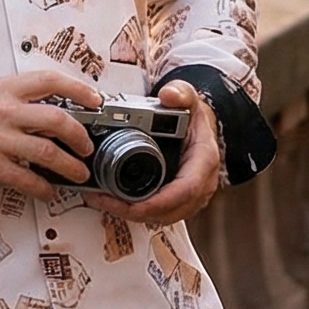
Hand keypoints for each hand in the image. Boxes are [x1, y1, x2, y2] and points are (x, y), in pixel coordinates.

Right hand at [0, 69, 98, 196]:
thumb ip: (18, 100)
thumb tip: (56, 110)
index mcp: (3, 90)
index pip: (49, 80)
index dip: (78, 89)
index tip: (95, 100)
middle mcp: (1, 111)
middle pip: (56, 118)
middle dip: (80, 136)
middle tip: (87, 148)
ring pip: (47, 152)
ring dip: (69, 167)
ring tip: (77, 173)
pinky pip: (27, 179)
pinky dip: (43, 188)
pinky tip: (48, 190)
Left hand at [86, 79, 222, 227]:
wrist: (200, 127)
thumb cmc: (194, 117)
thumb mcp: (188, 98)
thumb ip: (180, 93)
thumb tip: (169, 95)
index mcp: (204, 161)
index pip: (185, 191)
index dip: (158, 202)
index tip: (132, 205)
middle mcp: (202, 183)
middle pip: (171, 211)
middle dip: (136, 212)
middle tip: (105, 202)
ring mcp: (192, 195)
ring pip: (164, 216)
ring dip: (134, 214)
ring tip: (103, 202)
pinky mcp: (179, 200)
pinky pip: (160, 213)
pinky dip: (138, 211)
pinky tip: (115, 203)